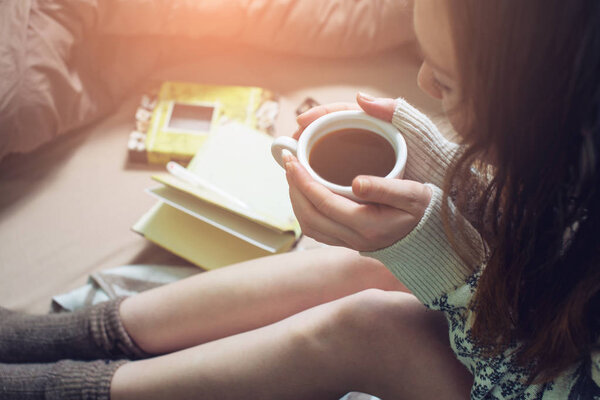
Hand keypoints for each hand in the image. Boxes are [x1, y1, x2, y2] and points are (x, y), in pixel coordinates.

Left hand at [285, 92, 430, 250]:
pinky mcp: (348, 243)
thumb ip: (386, 188)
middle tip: (288, 161)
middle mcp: (355, 238)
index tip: (292, 158)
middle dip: (294, 188)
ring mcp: (350, 243)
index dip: (302, 180)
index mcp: (368, 225)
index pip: (323, 203)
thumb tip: (356, 182)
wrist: (432, 237)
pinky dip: (305, 210)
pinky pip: (317, 230)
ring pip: (310, 226)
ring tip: (293, 174)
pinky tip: (306, 191)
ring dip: (296, 200)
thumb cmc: (424, 210)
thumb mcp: (413, 195)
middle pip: (309, 216)